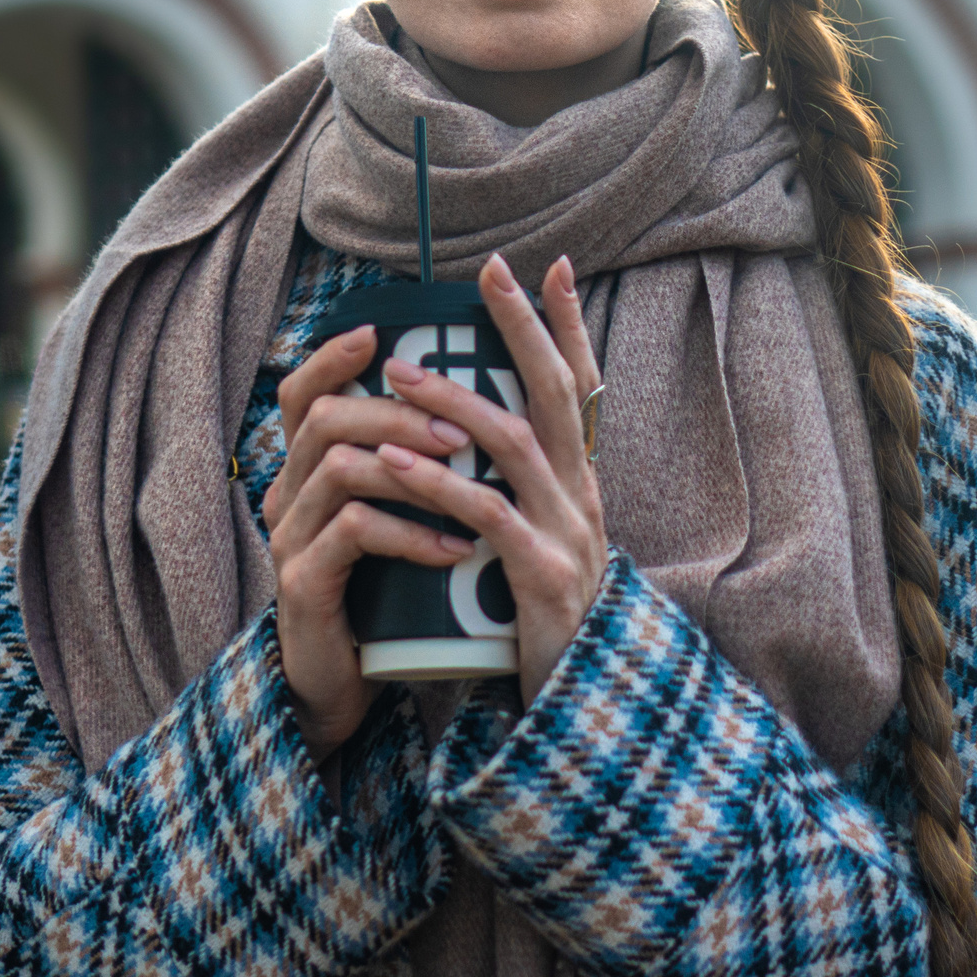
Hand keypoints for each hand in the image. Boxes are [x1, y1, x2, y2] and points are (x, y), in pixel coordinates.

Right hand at [266, 323, 476, 758]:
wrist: (345, 683)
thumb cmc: (381, 588)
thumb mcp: (392, 518)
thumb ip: (408, 467)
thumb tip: (470, 405)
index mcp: (306, 469)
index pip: (301, 395)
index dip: (331, 359)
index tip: (376, 334)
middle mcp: (287, 494)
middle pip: (327, 420)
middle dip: (398, 414)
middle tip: (459, 429)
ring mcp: (289, 539)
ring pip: (339, 468)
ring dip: (411, 469)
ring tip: (469, 483)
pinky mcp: (303, 584)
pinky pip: (352, 533)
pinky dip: (411, 533)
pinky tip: (455, 546)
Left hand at [371, 252, 606, 703]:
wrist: (579, 710)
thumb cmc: (543, 622)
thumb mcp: (537, 542)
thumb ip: (515, 492)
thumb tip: (473, 435)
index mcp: (578, 483)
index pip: (579, 387)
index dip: (565, 325)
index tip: (546, 266)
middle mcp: (581, 497)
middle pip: (556, 393)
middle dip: (523, 328)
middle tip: (489, 275)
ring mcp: (566, 535)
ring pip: (516, 446)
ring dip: (456, 401)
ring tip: (401, 372)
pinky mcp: (540, 579)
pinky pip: (486, 518)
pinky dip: (440, 485)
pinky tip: (395, 463)